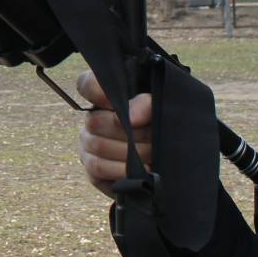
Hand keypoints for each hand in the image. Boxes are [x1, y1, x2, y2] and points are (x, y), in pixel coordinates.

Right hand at [76, 70, 153, 197]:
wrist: (170, 156)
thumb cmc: (159, 125)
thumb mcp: (157, 108)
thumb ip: (145, 104)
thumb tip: (131, 118)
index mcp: (105, 96)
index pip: (87, 85)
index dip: (98, 91)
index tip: (114, 101)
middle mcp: (91, 119)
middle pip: (96, 121)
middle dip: (130, 133)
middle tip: (153, 139)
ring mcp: (88, 145)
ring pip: (98, 146)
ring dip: (129, 154)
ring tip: (151, 156)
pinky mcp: (92, 170)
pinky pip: (97, 168)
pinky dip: (121, 171)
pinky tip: (140, 171)